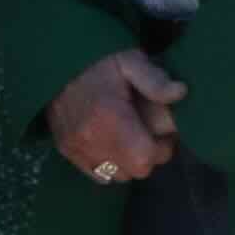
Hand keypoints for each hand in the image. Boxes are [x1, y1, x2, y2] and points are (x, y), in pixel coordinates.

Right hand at [49, 49, 182, 185]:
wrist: (53, 60)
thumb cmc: (98, 60)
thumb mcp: (130, 60)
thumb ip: (155, 80)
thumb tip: (180, 93)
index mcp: (110, 118)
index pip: (146, 157)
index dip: (162, 148)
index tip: (163, 132)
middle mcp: (90, 139)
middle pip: (135, 170)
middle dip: (147, 155)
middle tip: (148, 133)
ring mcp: (75, 147)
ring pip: (117, 175)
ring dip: (129, 162)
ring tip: (129, 138)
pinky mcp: (65, 149)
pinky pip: (97, 174)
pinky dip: (109, 165)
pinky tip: (111, 144)